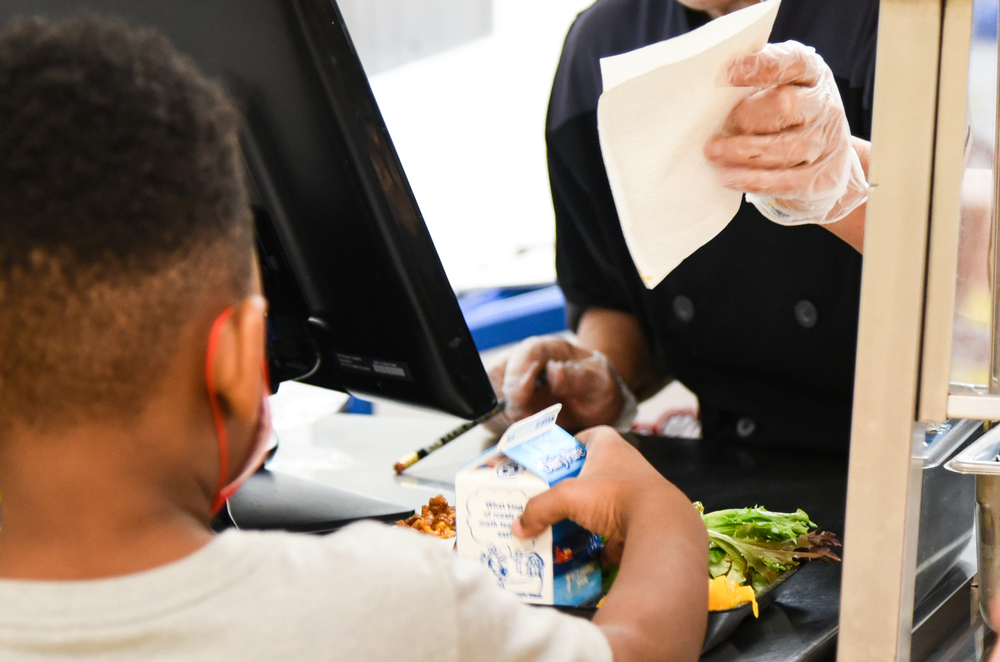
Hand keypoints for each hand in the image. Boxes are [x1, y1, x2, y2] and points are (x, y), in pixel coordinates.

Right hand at [485, 337, 633, 434]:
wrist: (594, 403)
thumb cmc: (595, 387)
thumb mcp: (597, 382)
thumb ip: (577, 377)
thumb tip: (554, 371)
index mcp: (546, 350)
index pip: (525, 354)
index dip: (518, 376)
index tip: (520, 400)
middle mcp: (523, 363)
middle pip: (498, 374)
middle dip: (507, 402)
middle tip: (525, 424)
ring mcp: (510, 382)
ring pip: (490, 396)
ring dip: (504, 417)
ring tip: (527, 432)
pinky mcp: (505, 403)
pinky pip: (492, 415)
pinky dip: (503, 428)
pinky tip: (523, 435)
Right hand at [512, 426, 689, 565]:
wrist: (661, 527)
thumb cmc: (614, 496)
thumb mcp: (567, 496)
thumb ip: (539, 509)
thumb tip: (518, 527)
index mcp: (609, 445)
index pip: (586, 436)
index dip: (568, 447)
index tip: (551, 463)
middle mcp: (626, 464)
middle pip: (592, 473)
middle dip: (572, 488)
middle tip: (549, 500)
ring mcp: (637, 493)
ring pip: (604, 503)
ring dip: (586, 516)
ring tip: (562, 528)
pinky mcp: (644, 520)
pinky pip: (617, 531)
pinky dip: (602, 543)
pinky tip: (585, 554)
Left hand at [704, 40, 867, 225]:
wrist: (829, 164)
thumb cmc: (790, 119)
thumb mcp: (781, 90)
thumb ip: (755, 83)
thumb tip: (710, 83)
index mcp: (813, 75)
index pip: (794, 62)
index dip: (763, 66)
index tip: (728, 72)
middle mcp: (824, 106)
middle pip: (785, 106)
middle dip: (745, 117)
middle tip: (718, 126)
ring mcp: (825, 143)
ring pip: (782, 148)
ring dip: (741, 151)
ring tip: (712, 152)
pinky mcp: (820, 179)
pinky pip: (783, 181)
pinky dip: (752, 179)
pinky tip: (728, 177)